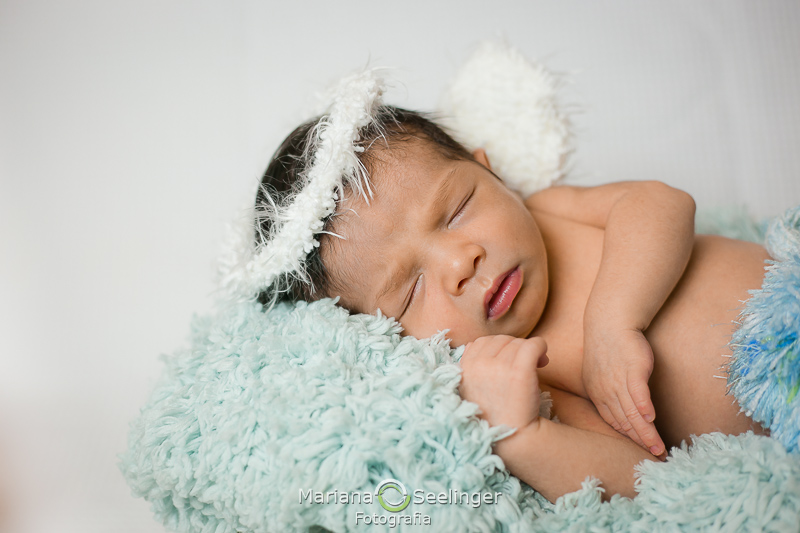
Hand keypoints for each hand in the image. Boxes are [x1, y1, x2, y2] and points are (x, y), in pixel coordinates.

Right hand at [458, 335, 549, 430]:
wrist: (512, 437)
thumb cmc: (496, 414)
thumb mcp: (473, 388)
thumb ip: (474, 365)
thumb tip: (491, 344)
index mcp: (464, 368)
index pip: (483, 342)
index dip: (499, 351)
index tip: (509, 364)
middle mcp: (478, 364)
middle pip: (502, 340)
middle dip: (515, 350)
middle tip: (525, 366)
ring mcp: (497, 366)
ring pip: (518, 342)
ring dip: (529, 352)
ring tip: (535, 368)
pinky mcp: (518, 370)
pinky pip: (533, 344)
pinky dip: (541, 348)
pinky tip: (543, 360)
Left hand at [582, 326, 665, 456]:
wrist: (609, 322)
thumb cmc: (609, 349)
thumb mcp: (602, 376)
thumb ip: (610, 395)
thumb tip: (626, 413)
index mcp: (596, 394)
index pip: (614, 423)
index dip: (628, 440)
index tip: (641, 455)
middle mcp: (605, 391)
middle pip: (624, 423)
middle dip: (639, 443)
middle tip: (655, 461)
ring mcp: (617, 380)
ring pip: (632, 412)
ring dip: (646, 432)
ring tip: (659, 448)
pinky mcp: (632, 368)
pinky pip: (637, 391)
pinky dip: (643, 406)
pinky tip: (651, 419)